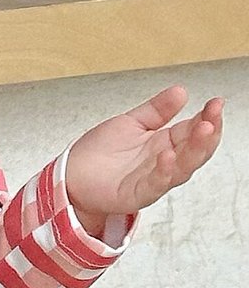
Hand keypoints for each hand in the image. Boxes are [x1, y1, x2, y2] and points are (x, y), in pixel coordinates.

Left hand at [64, 84, 223, 236]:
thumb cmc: (99, 152)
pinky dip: (164, 171)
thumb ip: (156, 110)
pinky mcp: (136, 195)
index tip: (216, 102)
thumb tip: (181, 92)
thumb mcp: (131, 123)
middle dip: (208, 132)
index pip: (194, 130)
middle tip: (213, 114)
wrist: (71, 174)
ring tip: (203, 129)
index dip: (208, 117)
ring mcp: (152, 179)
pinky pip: (155, 184)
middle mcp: (163, 162)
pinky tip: (168, 155)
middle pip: (195, 150)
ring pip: (182, 168)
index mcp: (165, 143)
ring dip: (195, 150)